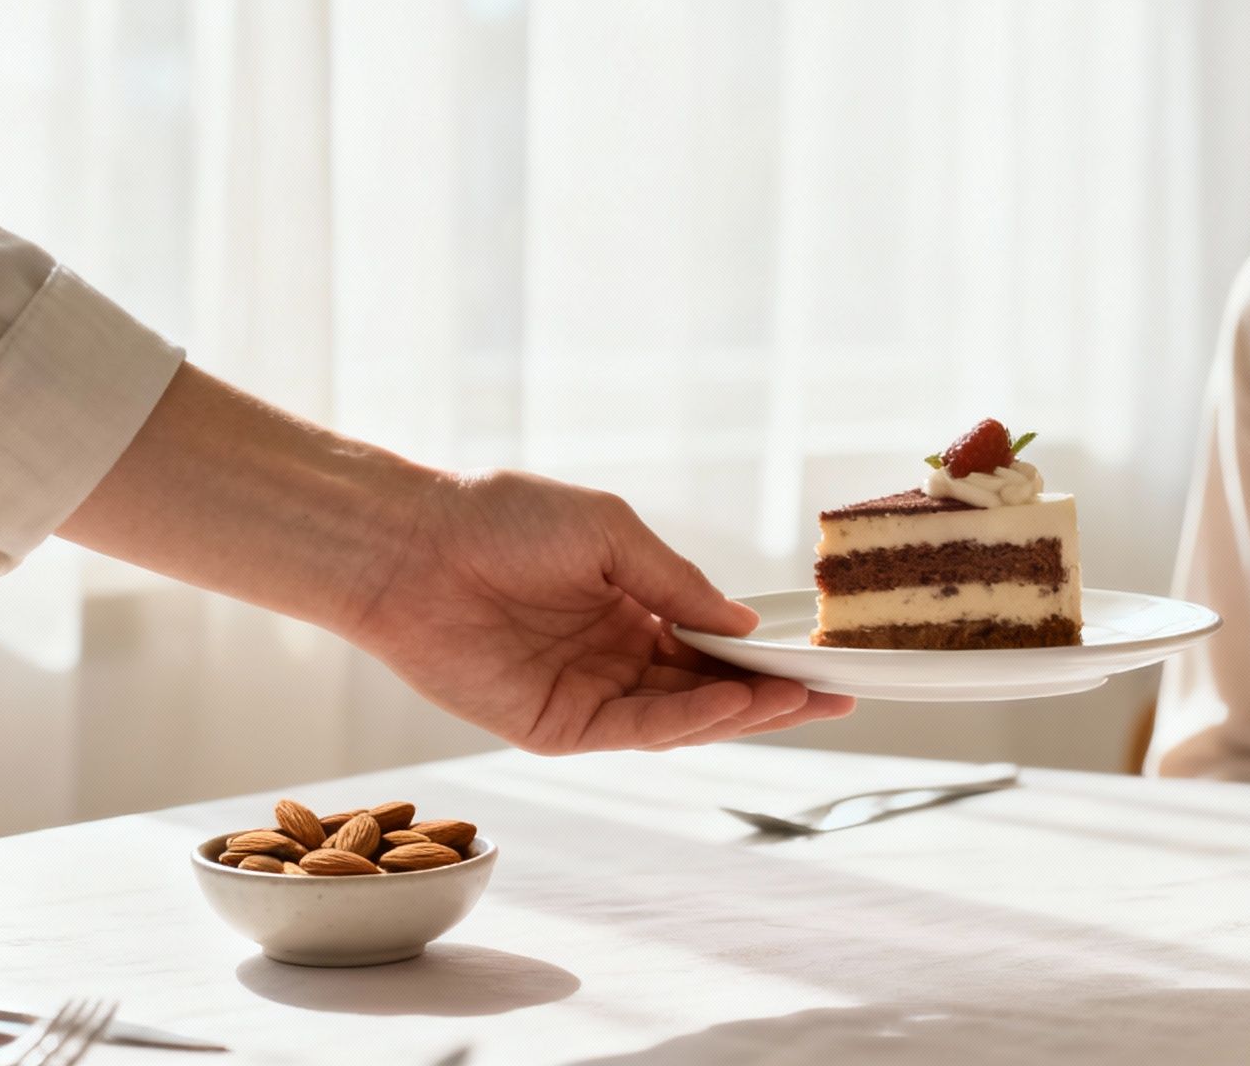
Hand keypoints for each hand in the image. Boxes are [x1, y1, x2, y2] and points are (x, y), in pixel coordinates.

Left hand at [344, 469, 853, 752]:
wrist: (414, 544)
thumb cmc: (503, 518)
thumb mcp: (611, 533)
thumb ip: (675, 582)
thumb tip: (739, 622)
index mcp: (628, 607)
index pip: (712, 643)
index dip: (766, 655)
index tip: (822, 659)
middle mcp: (615, 657)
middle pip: (709, 690)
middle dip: (773, 696)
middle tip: (836, 700)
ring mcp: (588, 695)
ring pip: (681, 717)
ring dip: (741, 712)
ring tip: (798, 702)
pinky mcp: (556, 727)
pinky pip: (635, 731)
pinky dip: (687, 723)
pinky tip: (730, 706)